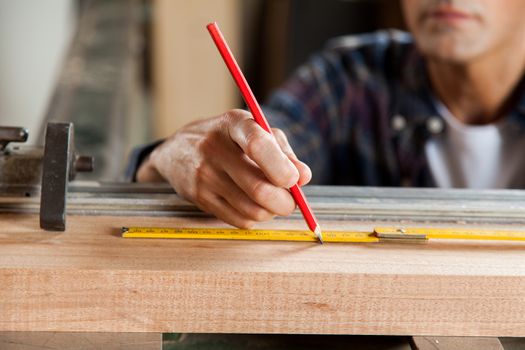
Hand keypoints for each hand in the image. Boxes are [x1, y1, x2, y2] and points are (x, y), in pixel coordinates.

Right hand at [136, 109, 311, 227]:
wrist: (177, 151)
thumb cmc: (227, 139)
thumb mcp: (254, 131)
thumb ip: (282, 152)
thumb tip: (304, 177)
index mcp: (233, 123)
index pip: (258, 144)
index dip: (281, 168)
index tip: (294, 180)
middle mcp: (214, 148)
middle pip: (258, 188)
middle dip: (285, 202)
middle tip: (291, 202)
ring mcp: (204, 175)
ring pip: (252, 209)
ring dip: (271, 212)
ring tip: (271, 202)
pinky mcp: (199, 198)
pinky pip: (239, 220)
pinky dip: (254, 218)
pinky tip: (252, 206)